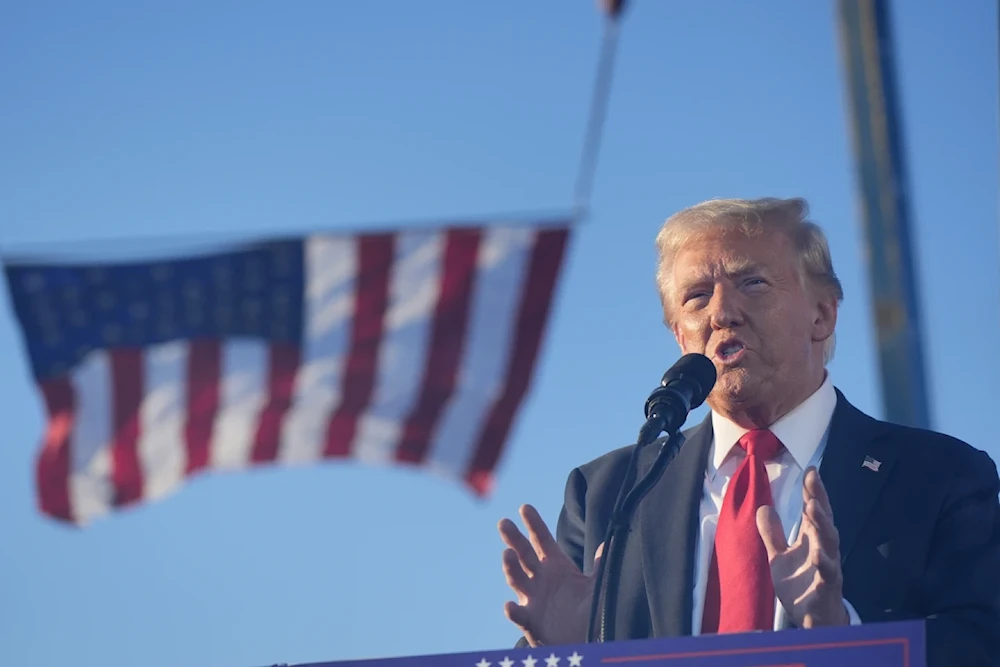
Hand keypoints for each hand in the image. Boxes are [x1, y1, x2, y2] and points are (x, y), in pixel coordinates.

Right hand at [498, 504, 602, 646]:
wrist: (582, 641)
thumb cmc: (587, 613)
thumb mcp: (595, 587)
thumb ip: (601, 567)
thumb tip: (609, 543)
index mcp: (556, 566)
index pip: (542, 540)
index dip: (534, 524)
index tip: (525, 507)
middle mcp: (540, 579)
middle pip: (524, 554)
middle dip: (514, 538)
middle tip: (504, 523)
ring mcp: (532, 599)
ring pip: (517, 579)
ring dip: (511, 567)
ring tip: (508, 553)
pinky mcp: (530, 621)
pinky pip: (520, 615)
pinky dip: (513, 611)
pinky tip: (509, 606)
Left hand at [756, 467, 849, 627]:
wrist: (814, 620)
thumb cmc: (801, 585)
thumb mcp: (780, 557)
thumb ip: (772, 533)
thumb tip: (762, 507)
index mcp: (813, 540)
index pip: (813, 512)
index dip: (813, 492)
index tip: (811, 470)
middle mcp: (824, 550)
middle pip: (824, 521)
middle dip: (819, 500)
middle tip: (813, 481)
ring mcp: (827, 569)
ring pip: (829, 544)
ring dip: (822, 525)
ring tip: (813, 507)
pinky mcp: (826, 590)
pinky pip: (828, 576)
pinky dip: (824, 566)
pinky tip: (817, 556)